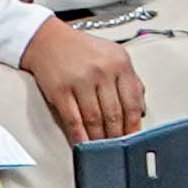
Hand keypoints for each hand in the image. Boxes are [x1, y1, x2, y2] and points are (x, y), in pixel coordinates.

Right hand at [19, 11, 146, 139]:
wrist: (47, 40)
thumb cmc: (81, 49)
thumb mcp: (113, 55)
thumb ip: (130, 80)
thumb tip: (140, 109)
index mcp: (120, 62)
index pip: (132, 101)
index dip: (133, 124)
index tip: (133, 137)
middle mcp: (102, 71)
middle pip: (114, 113)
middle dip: (116, 135)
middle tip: (117, 147)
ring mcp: (80, 80)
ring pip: (95, 119)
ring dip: (99, 138)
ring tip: (101, 148)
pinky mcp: (60, 90)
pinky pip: (73, 119)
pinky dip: (79, 135)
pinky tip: (82, 144)